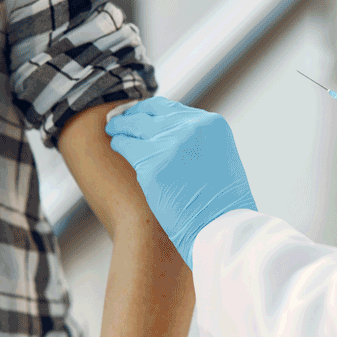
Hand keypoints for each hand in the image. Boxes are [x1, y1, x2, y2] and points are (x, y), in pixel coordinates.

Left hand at [105, 97, 256, 269]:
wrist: (222, 229)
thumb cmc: (223, 204)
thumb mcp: (219, 159)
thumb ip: (198, 142)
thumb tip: (172, 137)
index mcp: (211, 125)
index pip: (171, 108)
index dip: (151, 111)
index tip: (141, 115)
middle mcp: (191, 127)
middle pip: (150, 113)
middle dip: (133, 116)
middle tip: (121, 120)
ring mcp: (170, 145)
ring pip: (134, 126)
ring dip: (122, 127)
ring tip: (114, 130)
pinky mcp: (152, 165)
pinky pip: (126, 145)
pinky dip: (119, 143)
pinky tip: (116, 145)